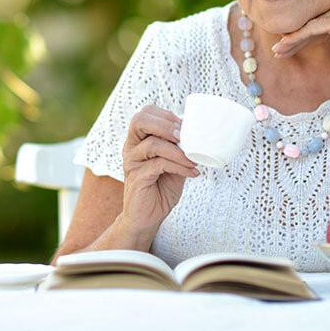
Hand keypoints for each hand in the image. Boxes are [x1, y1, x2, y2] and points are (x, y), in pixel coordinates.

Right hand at [121, 105, 198, 235]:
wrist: (148, 217)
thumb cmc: (161, 188)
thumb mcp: (174, 163)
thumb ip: (179, 148)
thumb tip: (198, 134)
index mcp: (138, 139)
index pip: (145, 113)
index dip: (165, 115)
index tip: (184, 126)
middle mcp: (131, 147)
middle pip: (139, 120)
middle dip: (165, 125)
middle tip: (183, 136)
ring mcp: (132, 162)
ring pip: (152, 144)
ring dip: (178, 151)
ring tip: (193, 159)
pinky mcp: (137, 178)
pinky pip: (159, 165)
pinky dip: (179, 166)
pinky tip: (191, 173)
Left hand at [270, 0, 329, 62]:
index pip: (322, 17)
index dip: (306, 32)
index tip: (292, 43)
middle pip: (313, 20)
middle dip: (295, 36)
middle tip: (279, 48)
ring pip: (309, 25)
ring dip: (291, 39)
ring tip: (277, 51)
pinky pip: (311, 30)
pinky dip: (295, 39)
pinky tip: (284, 47)